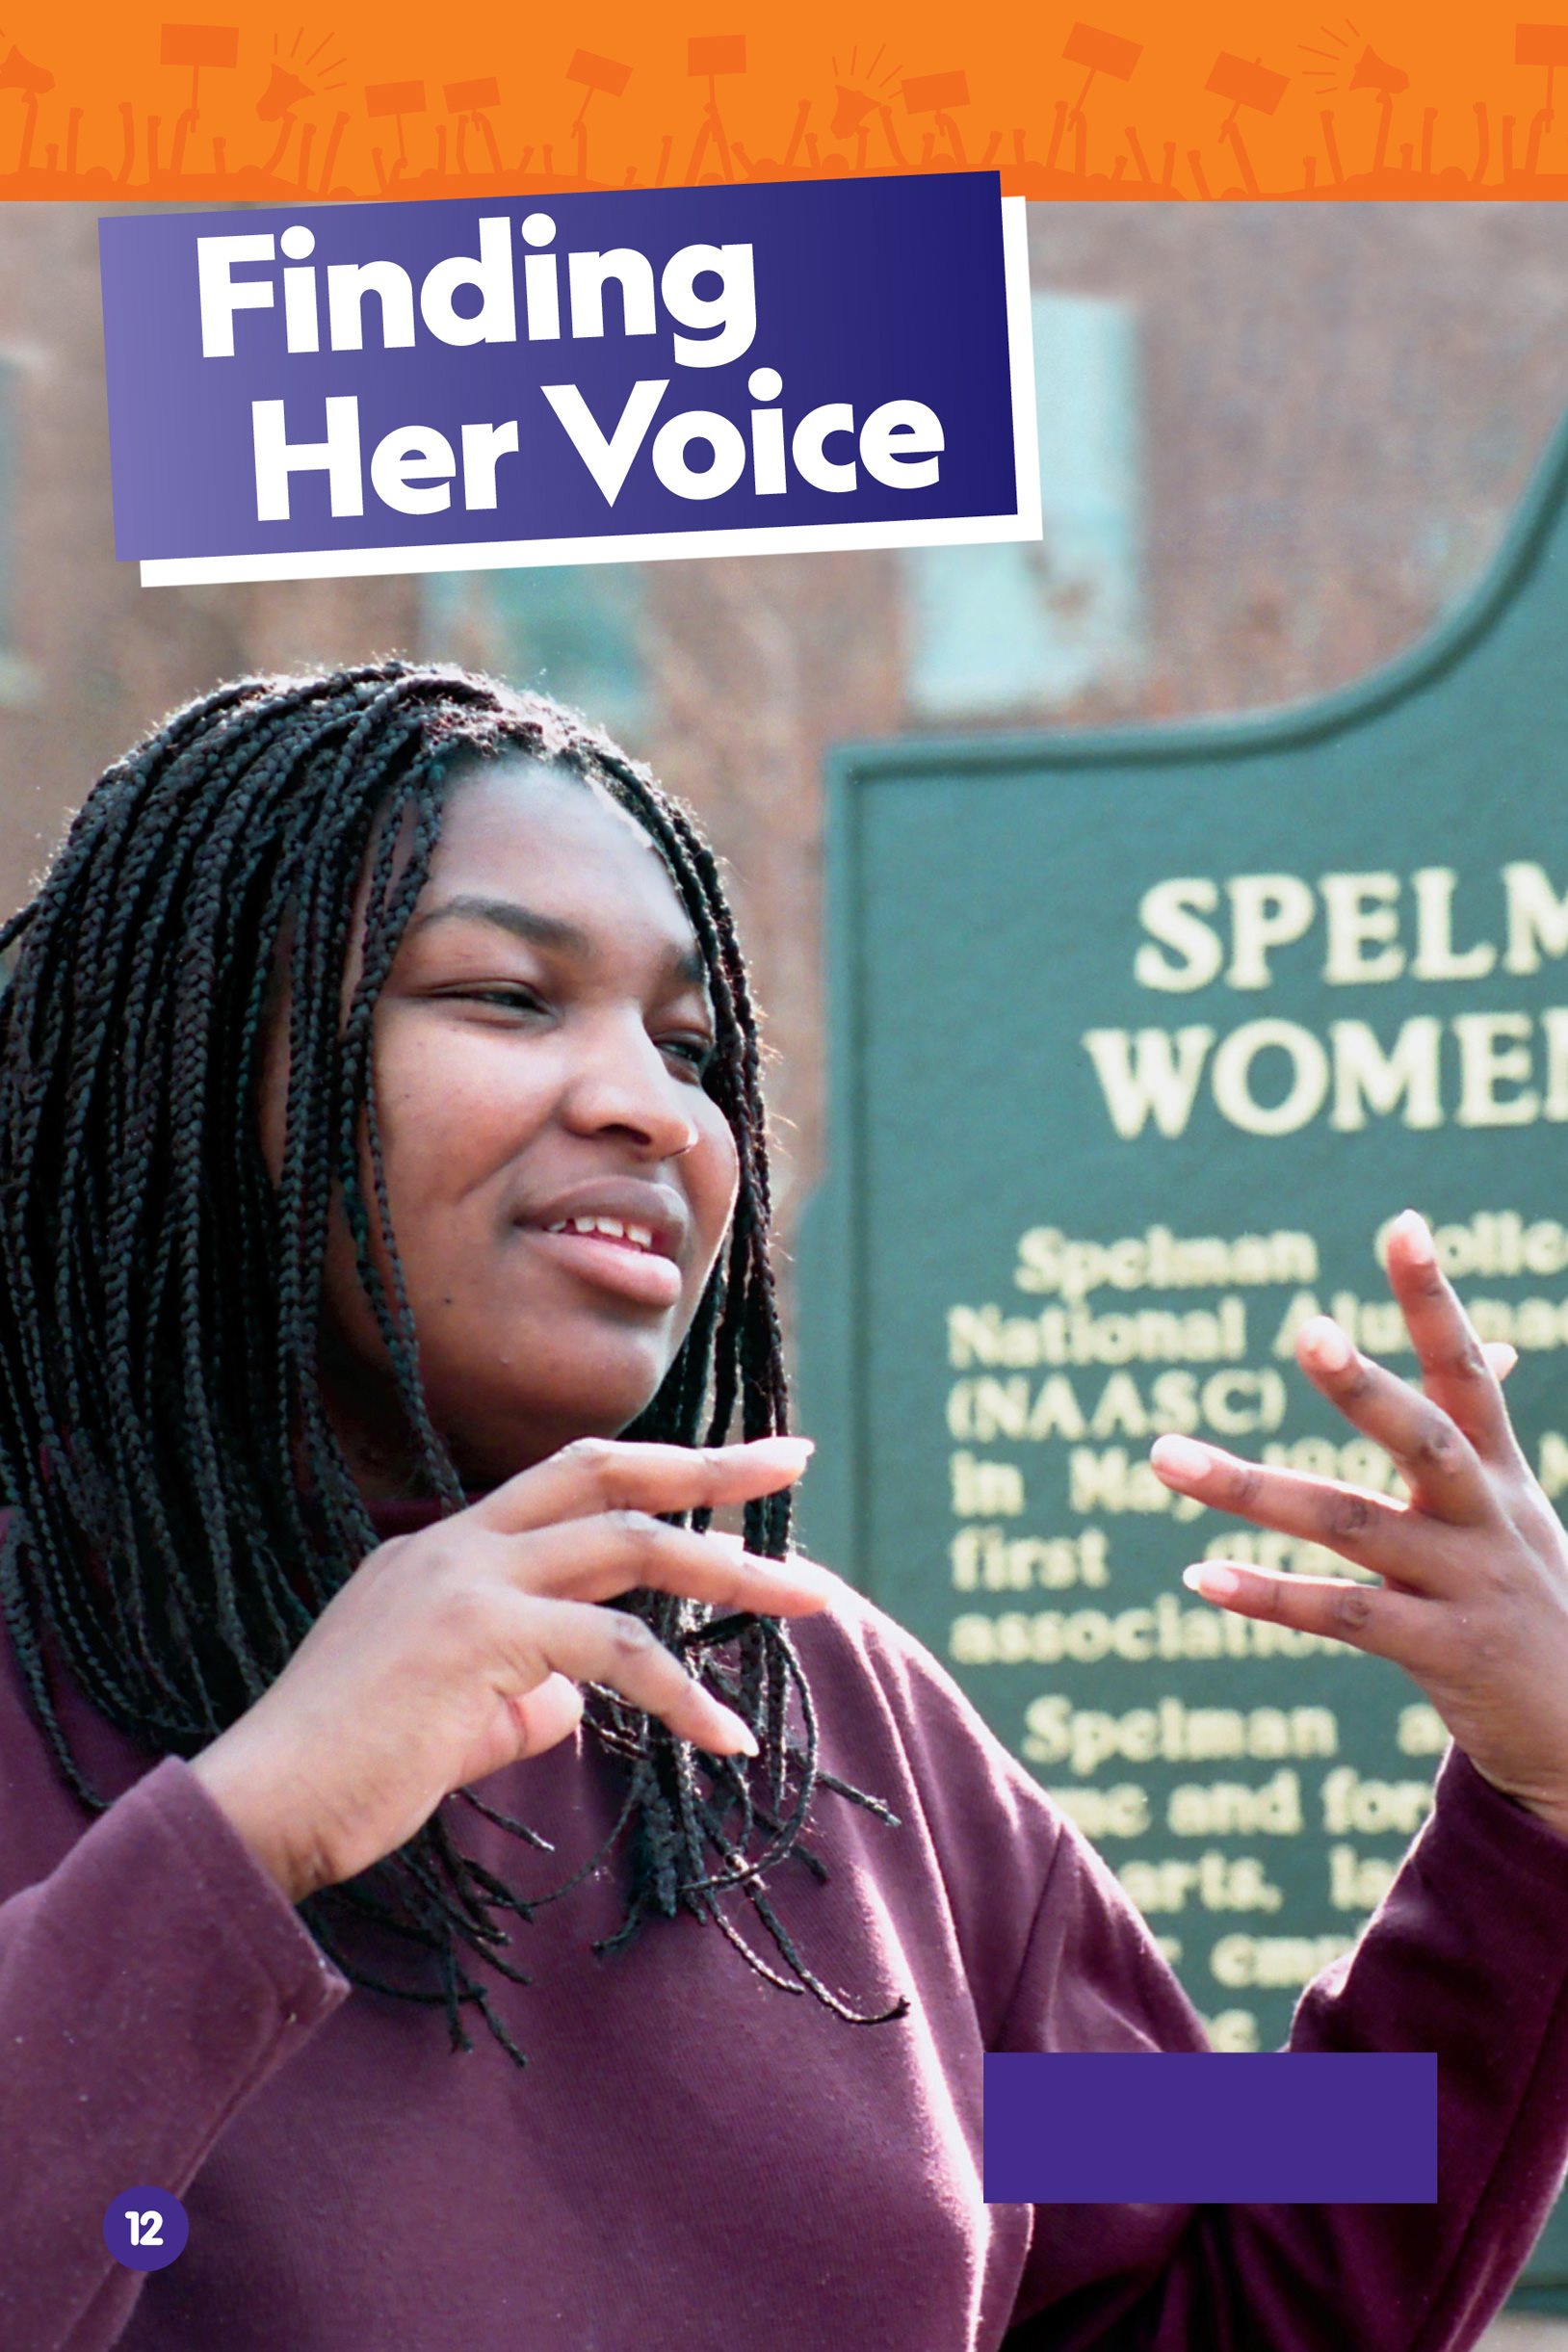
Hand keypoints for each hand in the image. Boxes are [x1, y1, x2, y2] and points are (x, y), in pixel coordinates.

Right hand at [188, 1436, 834, 1902]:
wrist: (262, 1810)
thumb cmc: (350, 1777)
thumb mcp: (454, 1720)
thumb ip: (522, 1695)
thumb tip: (581, 1700)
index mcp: (444, 1548)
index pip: (570, 1485)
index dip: (655, 1474)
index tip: (731, 1474)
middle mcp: (456, 1542)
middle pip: (607, 1471)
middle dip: (709, 1465)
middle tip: (796, 1458)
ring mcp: (464, 1579)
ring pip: (629, 1546)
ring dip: (732, 1571)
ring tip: (814, 1599)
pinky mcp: (478, 1637)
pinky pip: (614, 1652)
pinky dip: (682, 1693)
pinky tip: (728, 1735)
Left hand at [1148, 1209, 1567, 1840]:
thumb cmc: (1534, 1601)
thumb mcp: (1517, 1508)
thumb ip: (1480, 1433)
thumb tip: (1497, 1341)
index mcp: (1500, 1471)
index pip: (1468, 1368)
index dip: (1437, 1298)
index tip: (1402, 1224)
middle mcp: (1489, 1517)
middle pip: (1423, 1438)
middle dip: (1366, 1386)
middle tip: (1307, 1328)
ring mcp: (1469, 1586)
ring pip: (1352, 1526)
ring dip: (1251, 1489)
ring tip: (1164, 1456)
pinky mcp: (1446, 1654)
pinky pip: (1344, 1617)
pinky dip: (1269, 1597)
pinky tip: (1200, 1577)